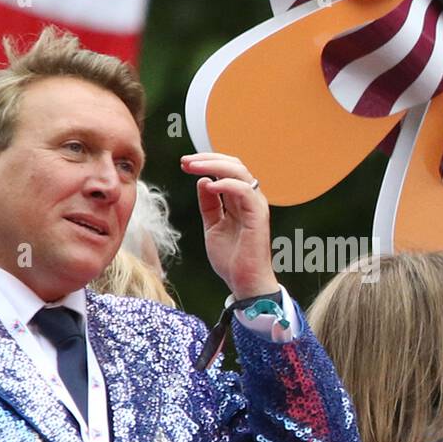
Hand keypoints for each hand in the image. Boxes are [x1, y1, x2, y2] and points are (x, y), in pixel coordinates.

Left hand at [180, 152, 278, 298]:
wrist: (244, 282)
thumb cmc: (232, 259)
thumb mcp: (213, 226)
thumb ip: (209, 205)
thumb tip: (203, 181)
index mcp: (240, 200)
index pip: (227, 170)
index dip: (206, 163)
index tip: (184, 164)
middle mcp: (250, 198)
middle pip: (234, 165)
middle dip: (208, 159)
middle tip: (185, 161)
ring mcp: (256, 205)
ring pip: (239, 171)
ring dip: (214, 166)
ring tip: (193, 167)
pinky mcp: (258, 215)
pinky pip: (244, 190)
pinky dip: (226, 184)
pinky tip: (209, 186)